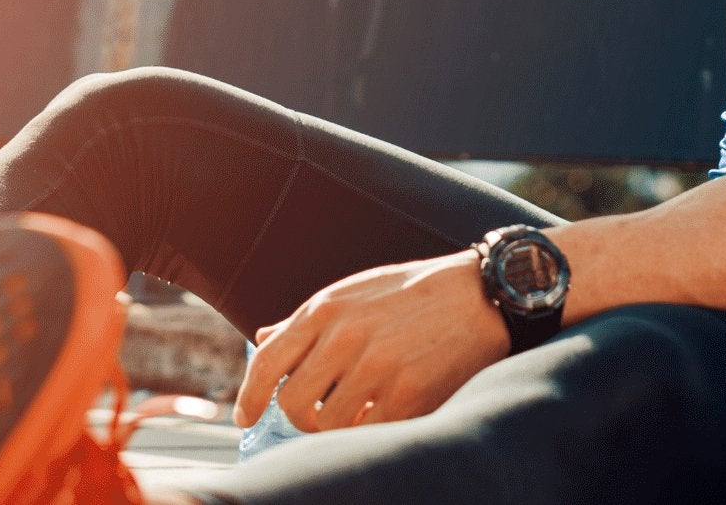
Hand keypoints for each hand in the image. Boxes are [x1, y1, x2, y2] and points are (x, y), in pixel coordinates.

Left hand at [233, 250, 508, 433]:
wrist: (480, 294)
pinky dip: (366, 432)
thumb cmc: (412, 293)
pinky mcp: (408, 392)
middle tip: (318, 414)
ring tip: (356, 412)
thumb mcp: (353, 293)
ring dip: (334, 426)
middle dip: (299, 416)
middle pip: (291, 401)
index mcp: (325, 309)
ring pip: (324, 423)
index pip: (266, 362)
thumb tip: (264, 339)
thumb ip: (307, 320)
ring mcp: (376, 366)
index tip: (245, 416)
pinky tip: (379, 416)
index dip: (249, 396)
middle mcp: (344, 336)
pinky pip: (366, 432)